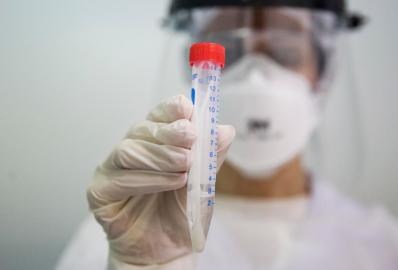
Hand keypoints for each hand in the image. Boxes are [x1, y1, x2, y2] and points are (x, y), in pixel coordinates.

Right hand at [87, 95, 234, 265]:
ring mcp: (111, 170)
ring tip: (185, 166)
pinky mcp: (100, 192)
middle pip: (142, 129)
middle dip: (169, 131)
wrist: (166, 251)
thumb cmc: (180, 213)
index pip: (158, 116)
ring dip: (160, 156)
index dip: (171, 108)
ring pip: (128, 149)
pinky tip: (173, 182)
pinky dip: (149, 179)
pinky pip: (120, 178)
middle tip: (191, 137)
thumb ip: (210, 157)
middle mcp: (130, 151)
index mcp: (153, 143)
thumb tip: (225, 130)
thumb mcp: (202, 183)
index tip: (188, 108)